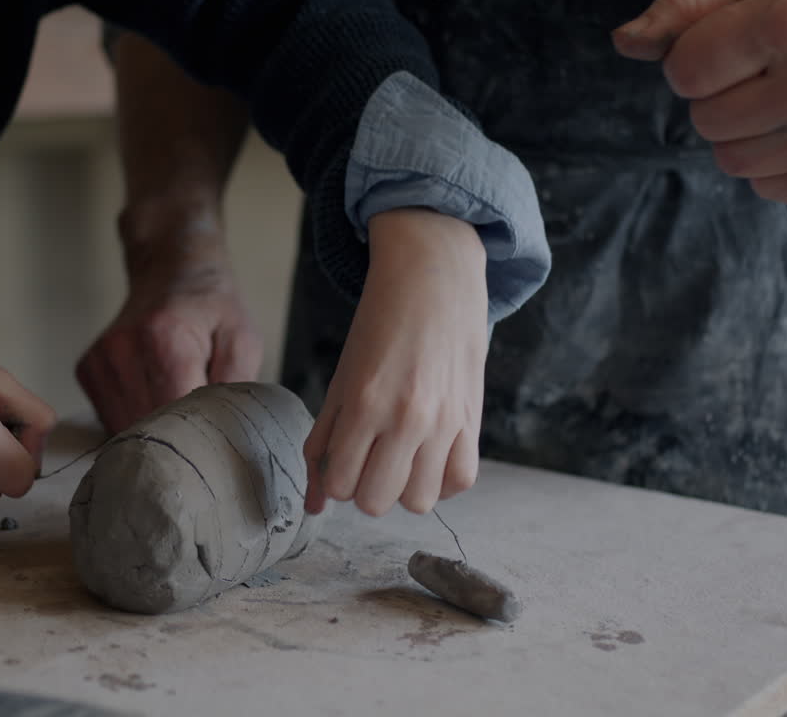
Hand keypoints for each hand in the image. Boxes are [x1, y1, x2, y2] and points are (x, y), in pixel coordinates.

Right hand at [78, 220, 261, 433]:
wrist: (172, 273)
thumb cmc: (212, 310)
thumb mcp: (243, 340)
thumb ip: (235, 387)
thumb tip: (221, 433)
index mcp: (164, 338)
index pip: (174, 414)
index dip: (196, 432)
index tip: (212, 432)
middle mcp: (122, 349)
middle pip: (147, 425)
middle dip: (175, 433)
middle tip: (196, 417)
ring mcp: (99, 360)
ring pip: (124, 428)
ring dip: (152, 428)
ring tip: (174, 400)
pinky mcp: (86, 371)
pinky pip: (110, 418)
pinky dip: (133, 418)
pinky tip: (153, 395)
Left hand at [303, 209, 488, 516]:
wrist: (432, 282)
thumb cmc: (378, 331)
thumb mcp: (340, 383)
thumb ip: (323, 442)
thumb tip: (314, 505)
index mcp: (364, 405)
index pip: (341, 485)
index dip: (337, 479)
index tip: (344, 458)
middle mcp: (406, 418)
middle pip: (377, 503)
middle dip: (366, 490)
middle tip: (369, 461)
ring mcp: (444, 422)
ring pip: (420, 502)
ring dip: (405, 489)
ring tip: (401, 459)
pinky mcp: (472, 419)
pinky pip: (461, 481)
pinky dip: (443, 481)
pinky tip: (430, 458)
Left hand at [613, 0, 786, 204]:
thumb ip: (683, 10)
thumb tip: (627, 42)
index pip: (684, 73)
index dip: (695, 54)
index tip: (734, 38)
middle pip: (706, 123)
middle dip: (719, 95)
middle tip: (763, 67)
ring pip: (732, 162)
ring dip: (744, 131)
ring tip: (785, 92)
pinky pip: (768, 188)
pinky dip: (775, 161)